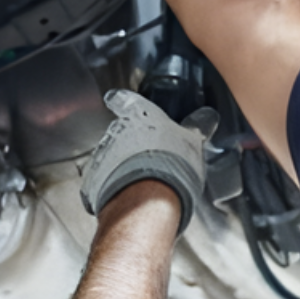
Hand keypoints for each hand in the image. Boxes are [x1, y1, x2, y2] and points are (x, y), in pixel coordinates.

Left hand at [80, 89, 218, 234]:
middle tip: (150, 157)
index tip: (118, 100)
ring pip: (111, 155)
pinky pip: (103, 179)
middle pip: (121, 132)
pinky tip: (130, 194)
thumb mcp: (193, 141)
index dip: (123, 100)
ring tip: (144, 181)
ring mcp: (102, 155)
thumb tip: (206, 118)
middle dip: (132, 143)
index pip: (126, 100)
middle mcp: (116, 132)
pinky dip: (114, 185)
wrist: (146, 198)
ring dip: (123, 165)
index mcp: (140, 115)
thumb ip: (197, 128)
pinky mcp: (93, 180)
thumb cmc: (171, 165)